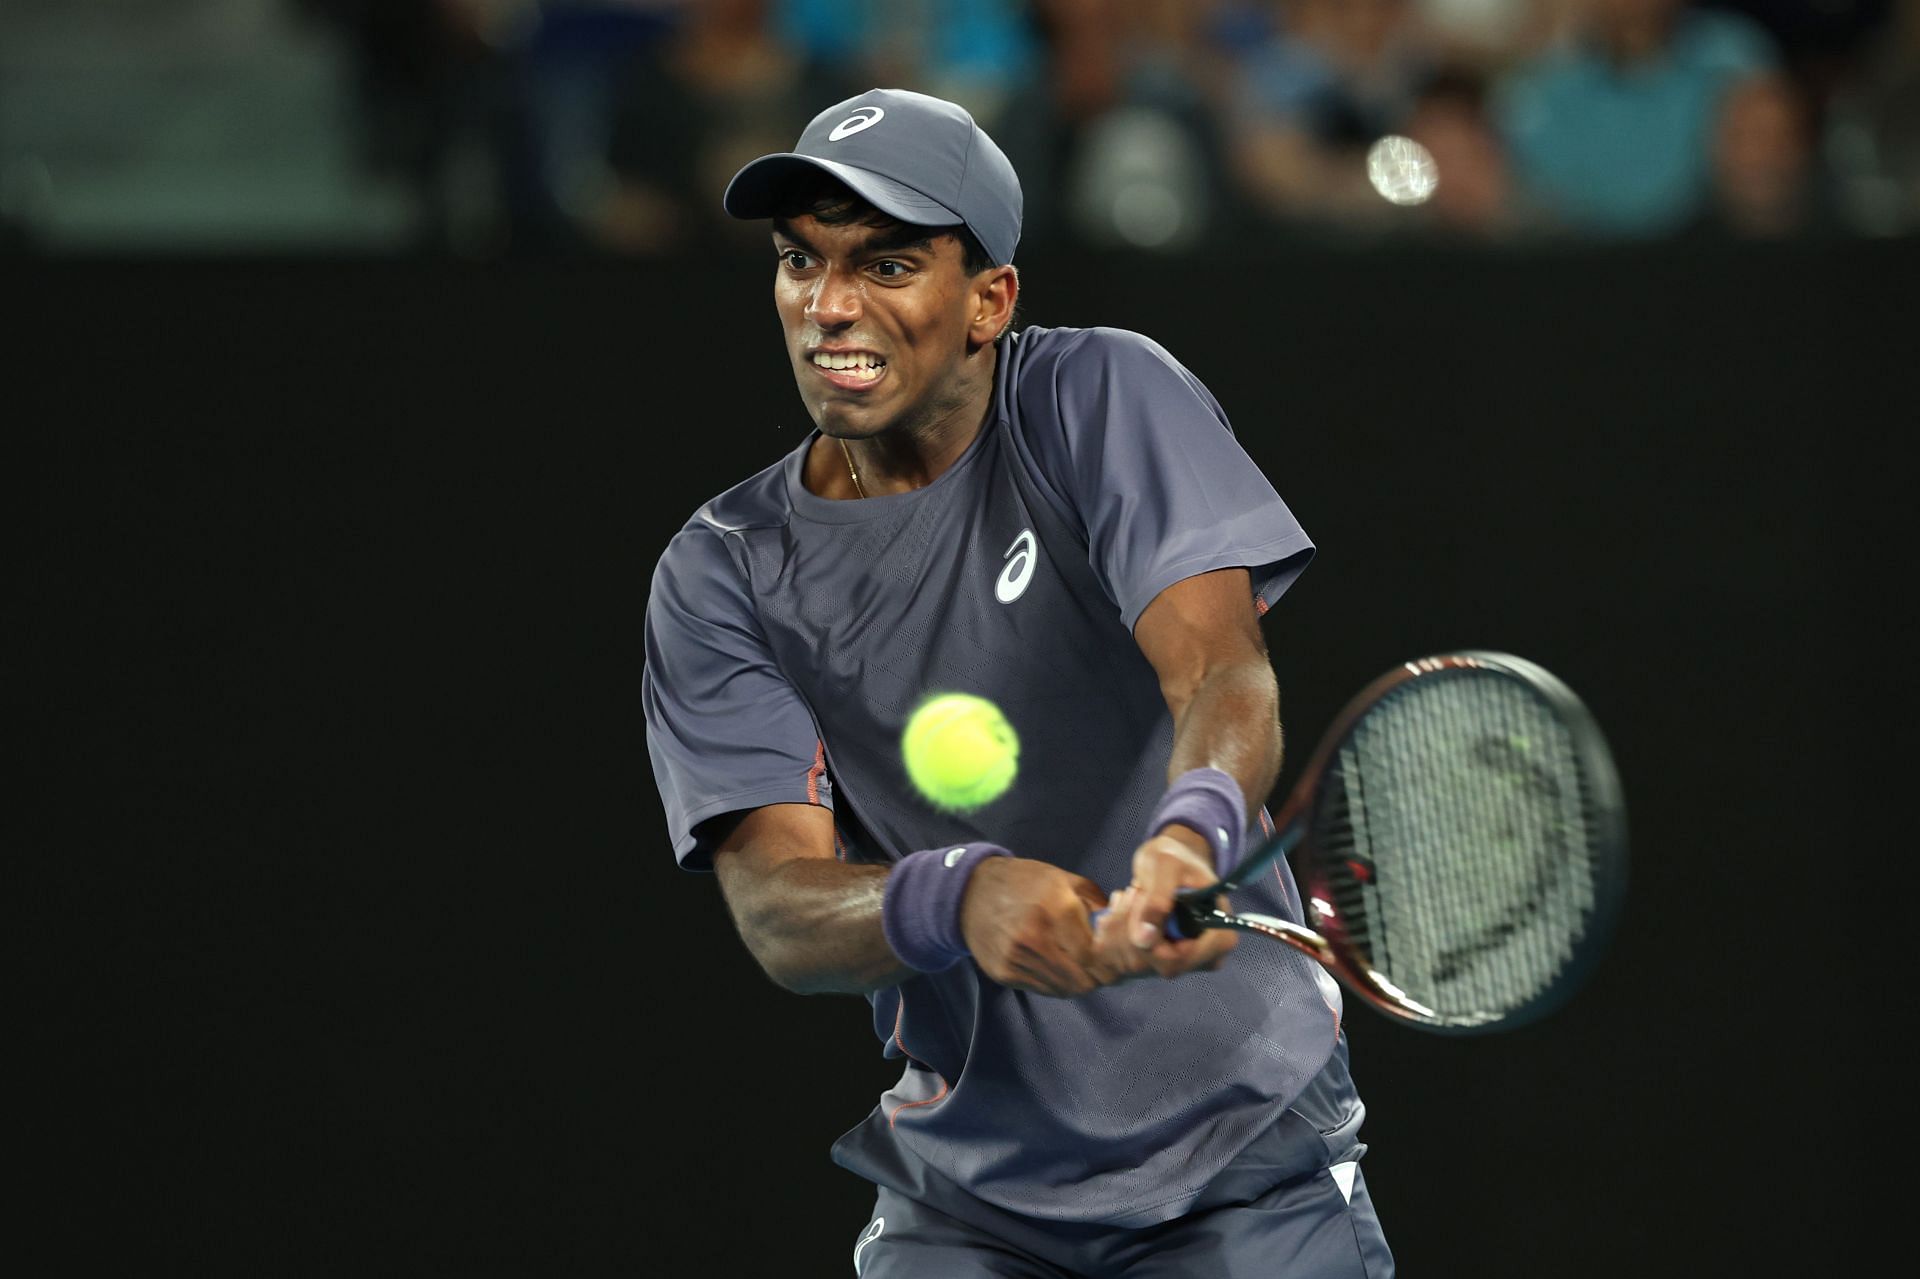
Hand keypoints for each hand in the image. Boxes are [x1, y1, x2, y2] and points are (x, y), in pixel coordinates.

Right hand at [958, 857, 1137, 996]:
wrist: (970, 892)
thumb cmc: (1024, 881)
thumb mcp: (1064, 879)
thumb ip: (1097, 904)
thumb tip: (1123, 927)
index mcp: (1057, 908)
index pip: (1096, 955)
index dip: (1110, 962)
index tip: (1115, 959)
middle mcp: (1035, 937)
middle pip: (1083, 979)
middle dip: (1098, 976)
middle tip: (1101, 967)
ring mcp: (1016, 958)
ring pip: (1065, 989)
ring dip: (1078, 982)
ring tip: (1079, 966)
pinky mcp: (1003, 973)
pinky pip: (1043, 990)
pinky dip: (1056, 983)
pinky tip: (1056, 966)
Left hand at [1120, 828, 1238, 976]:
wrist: (1169, 860)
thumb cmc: (1175, 859)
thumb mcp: (1167, 867)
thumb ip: (1157, 900)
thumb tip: (1144, 940)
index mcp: (1219, 938)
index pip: (1178, 960)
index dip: (1151, 943)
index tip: (1140, 907)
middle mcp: (1204, 958)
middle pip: (1156, 965)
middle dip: (1133, 929)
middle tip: (1133, 892)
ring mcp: (1182, 961)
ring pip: (1136, 963)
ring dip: (1121, 925)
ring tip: (1131, 894)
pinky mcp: (1159, 959)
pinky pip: (1124, 959)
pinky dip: (1115, 931)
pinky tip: (1123, 907)